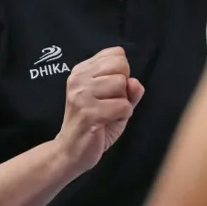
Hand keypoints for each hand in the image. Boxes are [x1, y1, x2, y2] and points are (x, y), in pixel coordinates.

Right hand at [54, 47, 145, 174]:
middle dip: (123, 88)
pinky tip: (107, 122)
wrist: (71, 152)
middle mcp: (79, 78)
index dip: (122, 73)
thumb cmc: (94, 124)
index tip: (109, 90)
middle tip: (109, 104)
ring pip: (122, 85)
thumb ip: (129, 90)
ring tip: (108, 114)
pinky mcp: (89, 112)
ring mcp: (82, 95)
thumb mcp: (115, 102)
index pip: (116, 54)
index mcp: (82, 71)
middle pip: (121, 66)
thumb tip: (135, 83)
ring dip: (123, 103)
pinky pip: (124, 106)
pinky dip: (122, 117)